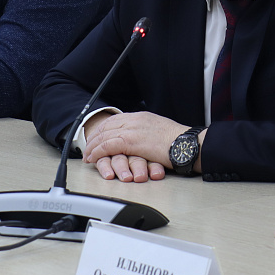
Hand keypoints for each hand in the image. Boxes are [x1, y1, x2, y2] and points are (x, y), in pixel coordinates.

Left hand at [82, 111, 196, 178]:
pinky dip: (97, 152)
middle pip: (107, 125)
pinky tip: (93, 158)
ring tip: (87, 155)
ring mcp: (133, 129)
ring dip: (93, 146)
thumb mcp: (162, 132)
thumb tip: (144, 140)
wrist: (187, 145)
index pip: (116, 119)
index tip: (97, 137)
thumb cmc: (180, 143)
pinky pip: (108, 145)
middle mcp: (135, 120)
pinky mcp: (131, 141)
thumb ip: (149, 133)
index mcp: (143, 116)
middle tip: (88, 147)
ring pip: (104, 135)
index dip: (103, 129)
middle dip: (94, 137)